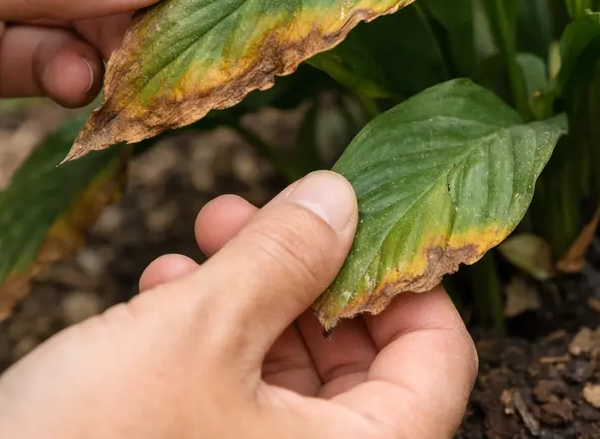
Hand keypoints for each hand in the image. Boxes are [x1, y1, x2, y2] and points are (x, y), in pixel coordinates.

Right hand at [0, 171, 477, 438]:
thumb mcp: (196, 334)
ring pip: (289, 375)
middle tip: (257, 212)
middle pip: (362, 359)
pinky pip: (235, 403)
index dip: (405, 275)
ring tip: (196, 243)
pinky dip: (207, 343)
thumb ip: (282, 257)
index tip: (359, 215)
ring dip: (248, 296)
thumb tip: (344, 195)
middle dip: (306, 271)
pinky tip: (160, 295)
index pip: (440, 357)